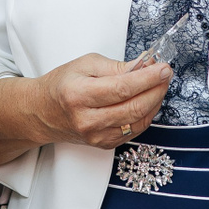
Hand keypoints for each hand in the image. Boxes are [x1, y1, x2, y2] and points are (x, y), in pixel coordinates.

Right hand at [0, 53, 172, 166]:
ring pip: (138, 121)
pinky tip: (148, 101)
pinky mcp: (104, 145)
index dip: (148, 78)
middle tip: (166, 75)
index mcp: (79, 94)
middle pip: (133, 107)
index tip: (164, 68)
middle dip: (156, 89)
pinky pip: (134, 131)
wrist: (43, 112)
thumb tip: (145, 67)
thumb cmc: (63, 84)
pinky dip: (146, 115)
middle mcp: (87, 119)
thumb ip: (116, 66)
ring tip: (158, 85)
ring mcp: (96, 136)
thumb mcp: (85, 64)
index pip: (122, 88)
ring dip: (155, 102)